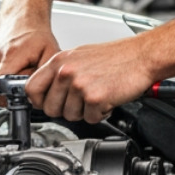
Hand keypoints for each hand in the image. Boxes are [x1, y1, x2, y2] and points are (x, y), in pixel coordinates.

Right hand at [0, 21, 61, 104]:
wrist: (23, 20)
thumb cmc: (37, 36)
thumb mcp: (51, 53)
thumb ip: (46, 74)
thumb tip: (38, 93)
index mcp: (11, 55)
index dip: (9, 97)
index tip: (21, 97)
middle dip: (6, 98)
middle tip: (20, 94)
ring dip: (1, 93)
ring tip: (16, 84)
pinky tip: (9, 78)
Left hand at [27, 37, 154, 123]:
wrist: (143, 56)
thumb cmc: (117, 55)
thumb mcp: (80, 56)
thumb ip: (61, 72)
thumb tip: (48, 89)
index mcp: (60, 61)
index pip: (31, 88)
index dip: (39, 101)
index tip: (47, 103)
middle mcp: (67, 73)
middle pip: (50, 108)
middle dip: (66, 110)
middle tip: (81, 101)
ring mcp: (80, 86)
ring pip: (71, 116)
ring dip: (86, 111)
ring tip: (98, 95)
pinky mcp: (96, 98)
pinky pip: (91, 119)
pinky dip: (101, 113)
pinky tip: (108, 99)